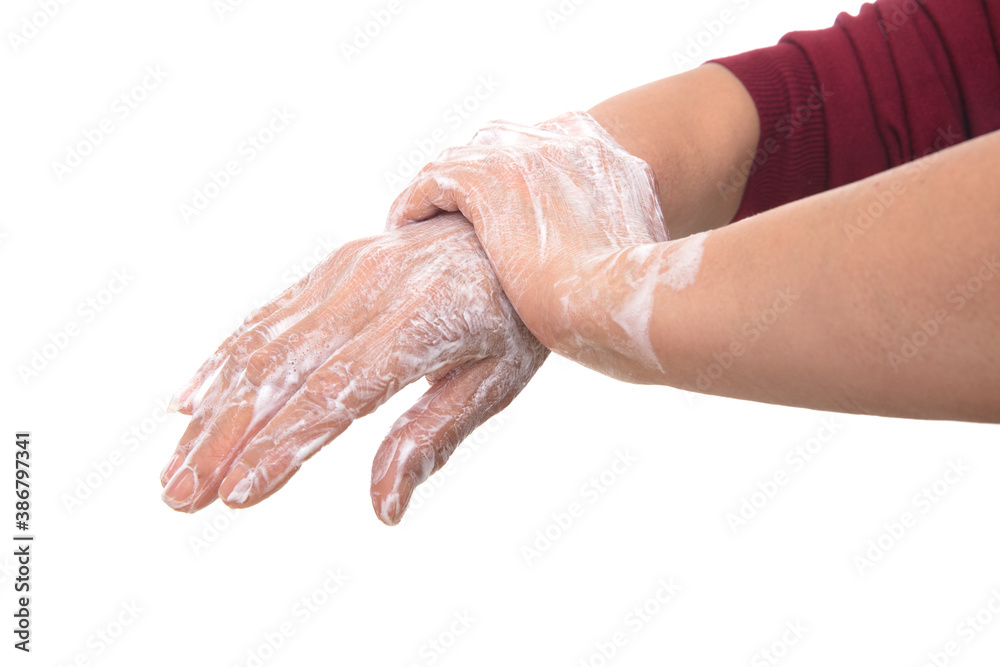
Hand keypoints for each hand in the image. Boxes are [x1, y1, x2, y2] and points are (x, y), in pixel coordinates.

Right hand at [161, 214, 546, 524]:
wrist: (508, 226)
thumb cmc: (510, 314)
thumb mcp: (495, 380)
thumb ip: (432, 438)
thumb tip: (383, 510)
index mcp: (421, 323)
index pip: (338, 394)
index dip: (284, 445)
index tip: (238, 494)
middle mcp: (370, 291)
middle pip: (281, 374)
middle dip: (224, 441)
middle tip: (180, 498)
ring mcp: (343, 273)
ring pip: (258, 348)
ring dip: (211, 414)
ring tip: (174, 471)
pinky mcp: (328, 268)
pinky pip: (264, 317)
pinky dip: (221, 362)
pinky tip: (190, 403)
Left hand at [387, 112, 700, 380]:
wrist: (624, 303)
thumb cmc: (635, 299)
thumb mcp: (636, 250)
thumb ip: (613, 235)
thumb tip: (603, 257)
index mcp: (605, 153)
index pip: (544, 151)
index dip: (513, 183)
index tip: (498, 216)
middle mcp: (566, 140)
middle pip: (499, 147)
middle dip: (474, 184)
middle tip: (454, 222)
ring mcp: (526, 155)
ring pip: (462, 161)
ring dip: (440, 194)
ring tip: (421, 226)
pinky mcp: (488, 180)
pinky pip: (434, 181)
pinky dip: (415, 203)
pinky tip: (405, 229)